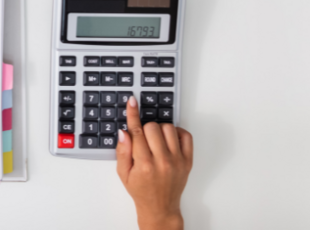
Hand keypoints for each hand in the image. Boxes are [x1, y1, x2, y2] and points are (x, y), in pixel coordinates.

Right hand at [117, 96, 192, 229]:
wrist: (159, 206)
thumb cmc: (141, 190)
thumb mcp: (123, 173)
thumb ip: (122, 151)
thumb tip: (124, 132)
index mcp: (144, 164)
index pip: (137, 132)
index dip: (133, 114)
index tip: (132, 102)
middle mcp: (162, 161)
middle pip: (153, 127)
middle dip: (145, 130)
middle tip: (143, 141)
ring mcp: (177, 160)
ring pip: (169, 128)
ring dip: (160, 130)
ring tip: (155, 142)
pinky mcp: (188, 160)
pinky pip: (185, 135)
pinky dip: (176, 133)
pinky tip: (169, 140)